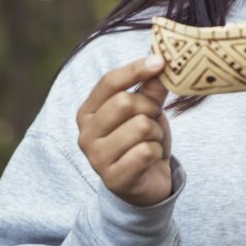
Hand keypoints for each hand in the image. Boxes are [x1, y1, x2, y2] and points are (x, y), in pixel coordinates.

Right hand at [77, 54, 173, 205]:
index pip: (109, 82)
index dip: (136, 69)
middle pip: (125, 102)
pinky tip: (149, 159)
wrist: (145, 184)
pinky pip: (145, 151)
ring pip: (140, 126)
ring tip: (150, 141)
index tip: (160, 61)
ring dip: (155, 132)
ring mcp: (97, 158)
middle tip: (153, 118)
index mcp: (88, 112)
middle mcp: (85, 134)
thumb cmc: (142, 140)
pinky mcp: (114, 179)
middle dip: (149, 107)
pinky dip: (156, 151)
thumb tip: (159, 62)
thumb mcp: (146, 110)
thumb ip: (150, 87)